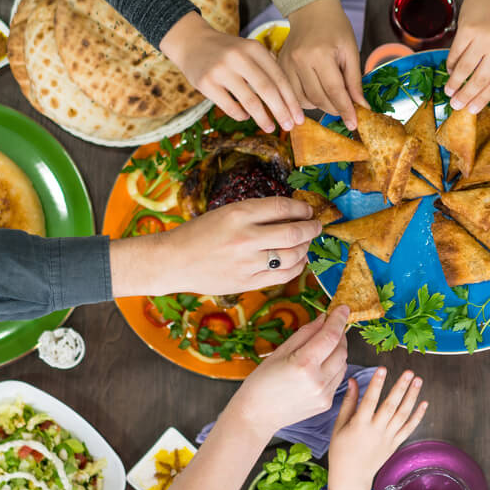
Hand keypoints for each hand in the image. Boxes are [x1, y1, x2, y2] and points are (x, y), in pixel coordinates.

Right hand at [111, 196, 320, 296]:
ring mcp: (247, 263)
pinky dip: (297, 267)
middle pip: (294, 233)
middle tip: (317, 226)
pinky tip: (298, 261)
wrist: (173, 261)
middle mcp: (245, 238)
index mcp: (238, 214)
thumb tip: (292, 214)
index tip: (308, 209)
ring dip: (306, 248)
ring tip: (306, 243)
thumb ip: (257, 213)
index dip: (302, 208)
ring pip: (293, 256)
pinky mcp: (247, 282)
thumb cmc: (200, 233)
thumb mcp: (226, 213)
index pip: (283, 207)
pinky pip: (283, 275)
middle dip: (312, 228)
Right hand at [160, 11, 300, 132]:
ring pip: (249, 101)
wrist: (191, 42)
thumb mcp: (249, 50)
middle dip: (282, 111)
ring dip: (263, 118)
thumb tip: (290, 102)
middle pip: (267, 90)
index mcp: (254, 48)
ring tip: (270, 128)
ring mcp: (221, 70)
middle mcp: (239, 57)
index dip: (291, 100)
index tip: (299, 117)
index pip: (279, 78)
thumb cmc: (228, 52)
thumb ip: (267, 69)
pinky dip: (240, 115)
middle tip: (290, 126)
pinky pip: (229, 106)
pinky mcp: (205, 82)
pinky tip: (245, 117)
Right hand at [227, 308, 349, 440]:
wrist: (256, 415)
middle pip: (341, 349)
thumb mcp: (280, 351)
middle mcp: (318, 380)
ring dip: (338, 351)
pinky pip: (338, 378)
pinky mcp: (326, 403)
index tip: (343, 308)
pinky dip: (334, 367)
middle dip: (339, 334)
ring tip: (323, 348)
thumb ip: (305, 333)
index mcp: (303, 364)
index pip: (330, 336)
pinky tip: (320, 366)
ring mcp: (324, 394)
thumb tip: (324, 318)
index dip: (339, 319)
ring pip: (343, 364)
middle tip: (331, 327)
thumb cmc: (262, 381)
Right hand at [280, 0, 365, 129]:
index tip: (354, 124)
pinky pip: (293, 94)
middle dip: (334, 109)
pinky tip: (317, 93)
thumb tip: (361, 107)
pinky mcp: (280, 67)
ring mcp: (286, 64)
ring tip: (331, 99)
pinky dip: (306, 100)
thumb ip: (354, 81)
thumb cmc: (335, 28)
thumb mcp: (351, 51)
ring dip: (320, 106)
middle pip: (318, 98)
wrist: (311, 11)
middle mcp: (300, 60)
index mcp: (320, 54)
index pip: (334, 90)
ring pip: (303, 100)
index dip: (345, 109)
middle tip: (346, 110)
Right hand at [326, 368, 427, 489]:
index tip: (382, 369)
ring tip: (418, 381)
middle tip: (409, 372)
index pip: (369, 401)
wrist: (351, 478)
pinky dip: (417, 416)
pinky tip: (424, 403)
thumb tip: (352, 381)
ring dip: (412, 397)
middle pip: (390, 406)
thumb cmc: (340, 451)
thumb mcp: (339, 426)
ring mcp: (387, 438)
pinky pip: (408, 429)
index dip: (376, 384)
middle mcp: (376, 431)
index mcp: (359, 425)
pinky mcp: (395, 444)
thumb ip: (348, 402)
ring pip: (402, 415)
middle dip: (400, 388)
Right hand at [444, 0, 489, 112]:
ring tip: (449, 91)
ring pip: (464, 69)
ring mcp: (482, 39)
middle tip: (456, 106)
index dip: (483, 99)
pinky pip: (456, 53)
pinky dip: (451, 64)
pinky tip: (450, 70)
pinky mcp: (467, 30)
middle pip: (479, 80)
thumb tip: (482, 88)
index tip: (473, 109)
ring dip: (455, 83)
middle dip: (466, 96)